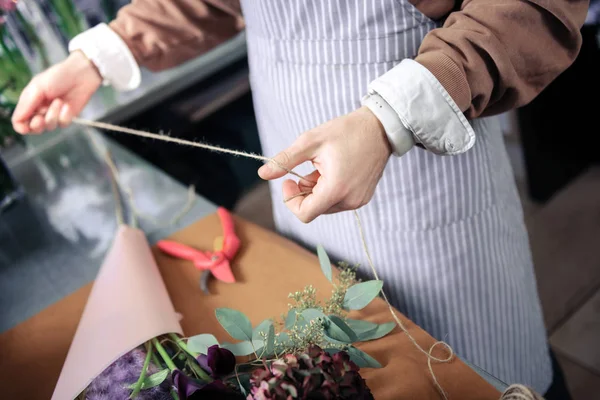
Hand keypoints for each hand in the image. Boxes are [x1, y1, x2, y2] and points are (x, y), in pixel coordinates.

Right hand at [12, 51, 102, 133]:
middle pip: (34, 129)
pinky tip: (68, 105)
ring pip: (49, 126)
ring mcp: (54, 114)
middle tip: (40, 118)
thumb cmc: (58, 77)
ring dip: (53, 115)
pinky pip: (63, 124)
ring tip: (59, 101)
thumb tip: (17, 121)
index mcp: (29, 102)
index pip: (20, 121)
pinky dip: (65, 115)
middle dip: (37, 125)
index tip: (25, 128)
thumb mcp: (38, 87)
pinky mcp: (67, 116)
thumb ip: (27, 105)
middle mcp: (40, 110)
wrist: (80, 75)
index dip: (21, 127)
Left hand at [258, 106, 391, 222]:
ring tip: (322, 167)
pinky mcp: (363, 197)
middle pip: (314, 209)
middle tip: (306, 169)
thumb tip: (262, 173)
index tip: (289, 181)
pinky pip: (338, 201)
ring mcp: (358, 201)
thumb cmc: (345, 131)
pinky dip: (329, 190)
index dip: (290, 200)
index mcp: (336, 189)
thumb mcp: (310, 142)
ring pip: (325, 206)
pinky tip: (334, 170)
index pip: (304, 214)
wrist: (380, 127)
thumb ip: (285, 160)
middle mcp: (349, 200)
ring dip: (316, 191)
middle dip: (304, 192)